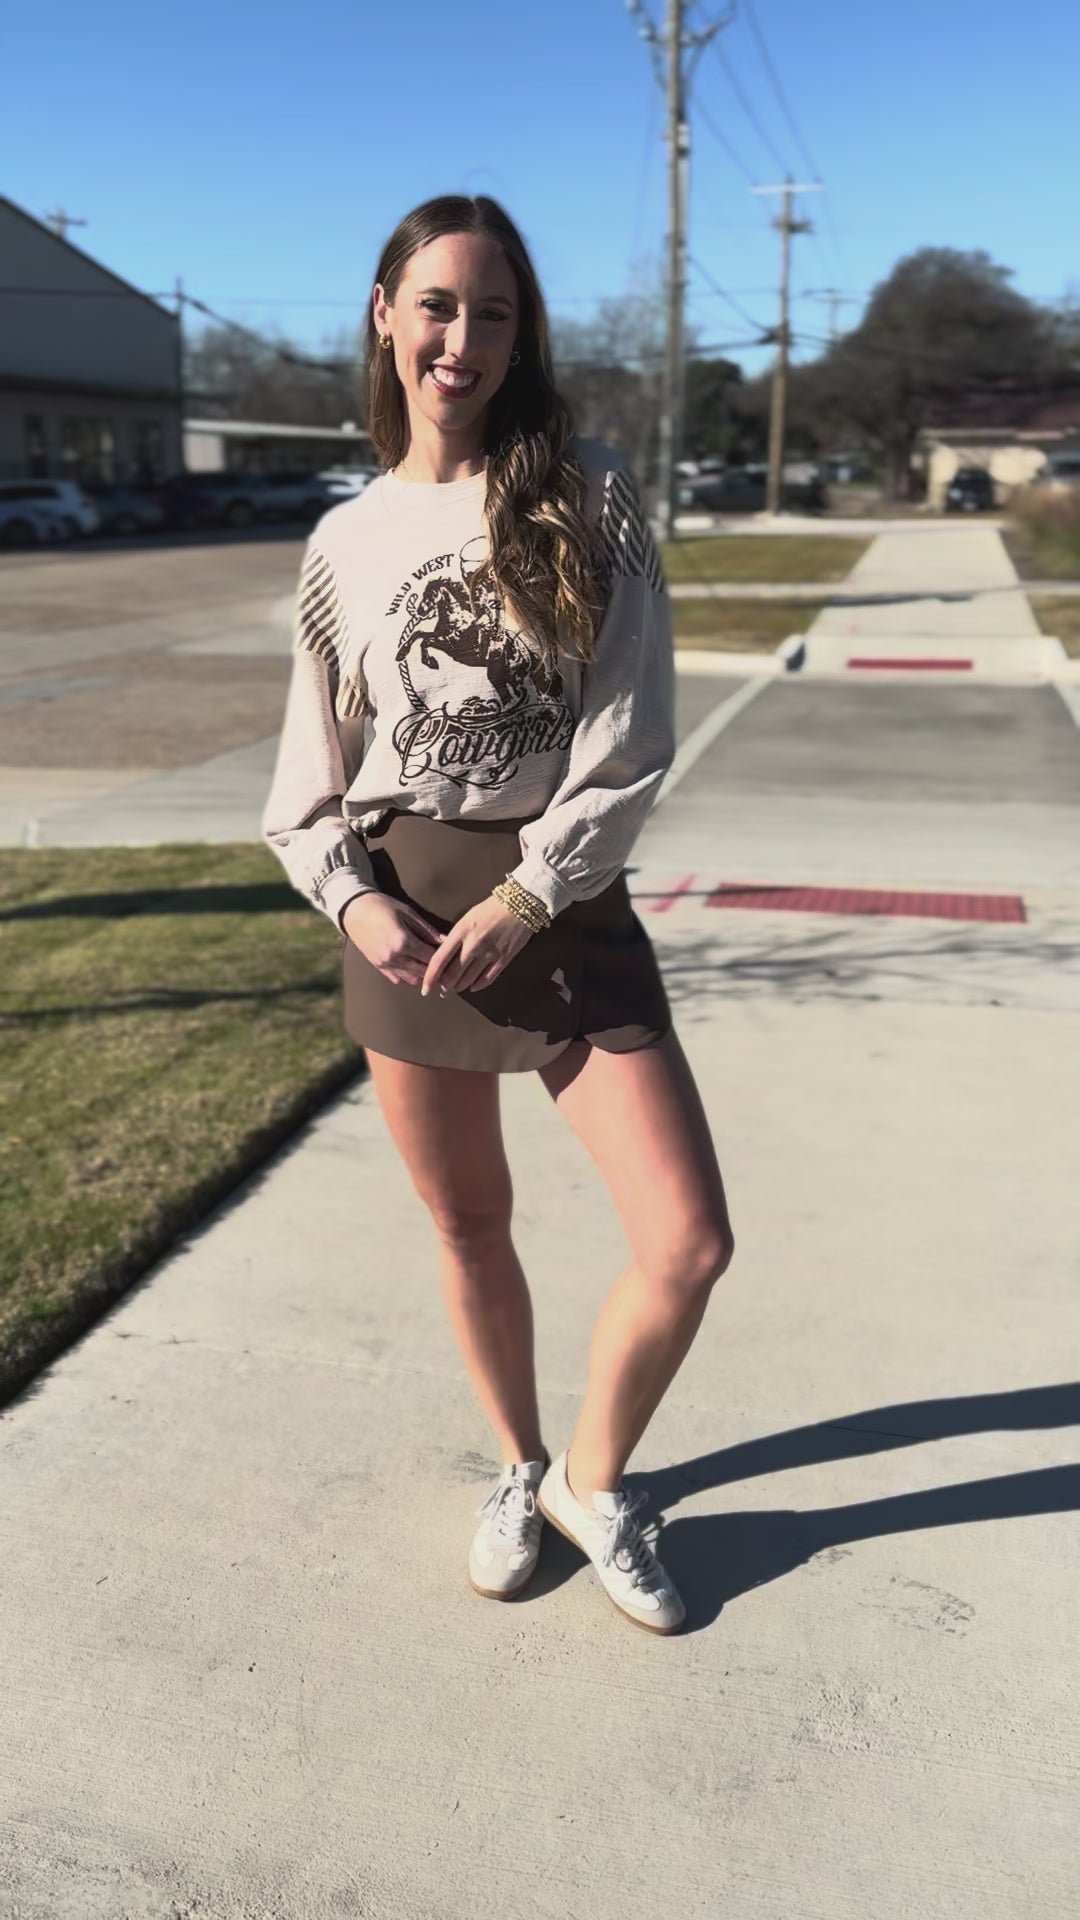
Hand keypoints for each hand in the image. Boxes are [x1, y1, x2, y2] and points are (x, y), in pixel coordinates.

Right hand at [341, 892, 444, 988]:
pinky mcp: (379, 967)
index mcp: (403, 941)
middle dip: (436, 969)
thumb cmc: (383, 906)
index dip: (443, 957)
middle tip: (445, 964)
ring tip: (430, 965)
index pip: (431, 957)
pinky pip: (399, 980)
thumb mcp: (408, 913)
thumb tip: (446, 940)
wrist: (354, 911)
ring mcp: (385, 964)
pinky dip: (409, 977)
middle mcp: (394, 956)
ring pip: (412, 980)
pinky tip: (414, 967)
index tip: (451, 954)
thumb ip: (427, 930)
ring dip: (423, 975)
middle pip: (423, 972)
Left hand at [421, 894, 535, 998]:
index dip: (430, 977)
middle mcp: (473, 946)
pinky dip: (477, 986)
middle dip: (445, 985)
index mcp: (461, 932)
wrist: (520, 905)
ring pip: (468, 980)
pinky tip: (473, 987)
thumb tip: (446, 955)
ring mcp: (489, 954)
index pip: (439, 959)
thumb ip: (456, 937)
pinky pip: (487, 979)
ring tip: (456, 988)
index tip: (425, 988)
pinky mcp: (503, 960)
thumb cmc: (491, 908)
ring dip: (459, 987)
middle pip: (452, 975)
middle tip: (442, 988)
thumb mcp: (467, 918)